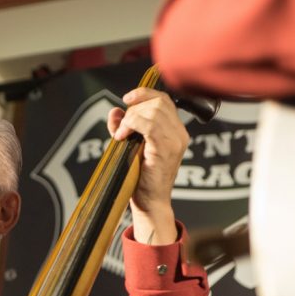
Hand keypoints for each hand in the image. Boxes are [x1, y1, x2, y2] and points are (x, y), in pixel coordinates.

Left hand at [107, 88, 188, 244]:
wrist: (150, 201)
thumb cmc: (141, 177)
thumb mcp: (130, 145)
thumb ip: (124, 126)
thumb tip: (114, 111)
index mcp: (176, 131)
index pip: (164, 99)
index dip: (145, 94)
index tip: (126, 99)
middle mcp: (180, 134)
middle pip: (159, 101)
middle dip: (135, 108)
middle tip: (122, 127)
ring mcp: (175, 141)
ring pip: (153, 111)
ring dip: (131, 118)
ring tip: (121, 134)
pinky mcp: (165, 149)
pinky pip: (149, 125)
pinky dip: (131, 125)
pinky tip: (122, 137)